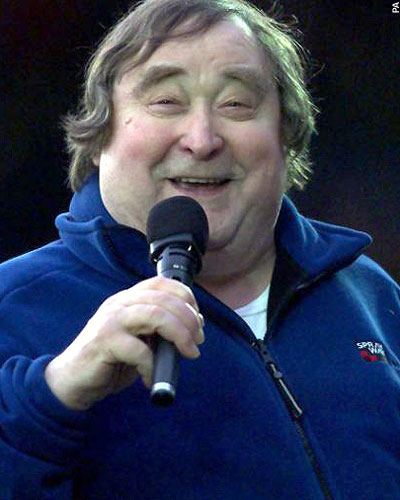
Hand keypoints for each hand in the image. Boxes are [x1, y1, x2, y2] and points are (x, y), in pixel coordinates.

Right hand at [44, 276, 203, 409]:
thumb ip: (160, 329)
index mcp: (128, 299)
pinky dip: (152, 366)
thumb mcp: (140, 339)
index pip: (161, 283)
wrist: (73, 380)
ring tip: (188, 352)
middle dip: (189, 320)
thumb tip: (194, 326)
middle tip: (198, 341)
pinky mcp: (104, 342)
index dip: (186, 296)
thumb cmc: (110, 360)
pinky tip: (151, 377)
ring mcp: (111, 321)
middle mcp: (119, 303)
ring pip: (156, 315)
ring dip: (179, 334)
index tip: (198, 319)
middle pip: (164, 299)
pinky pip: (139, 350)